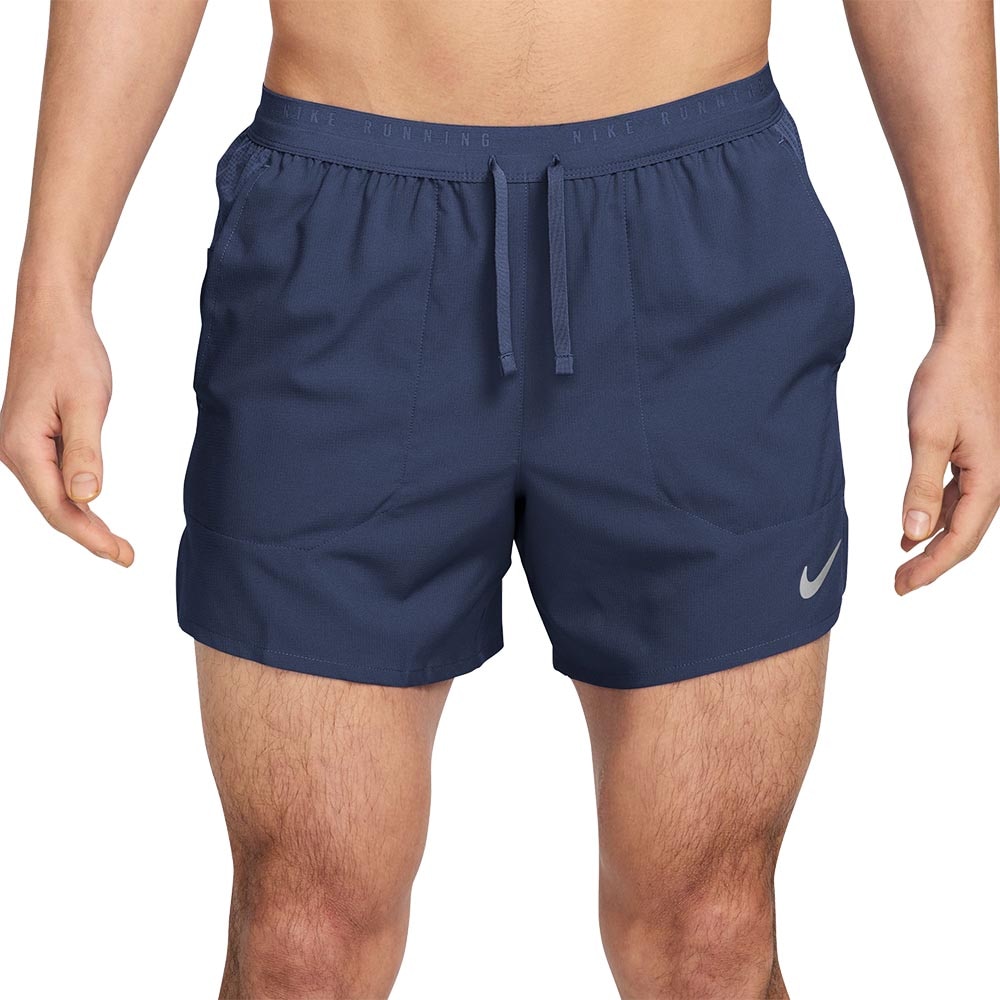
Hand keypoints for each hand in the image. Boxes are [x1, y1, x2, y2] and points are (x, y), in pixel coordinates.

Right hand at [0, 286, 133, 565]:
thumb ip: (85, 451)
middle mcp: (14, 451)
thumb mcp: (86, 402)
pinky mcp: (31, 438)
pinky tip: (93, 509)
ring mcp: (20, 445)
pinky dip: (75, 497)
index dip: (91, 537)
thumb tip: (86, 498)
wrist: (53, 317)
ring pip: (53, 495)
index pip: (59, 509)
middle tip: (126, 556)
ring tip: (115, 544)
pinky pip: (52, 477)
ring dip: (83, 520)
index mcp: (23, 447)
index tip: (122, 555)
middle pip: (54, 508)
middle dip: (90, 535)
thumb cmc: (71, 353)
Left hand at [897, 330, 999, 594]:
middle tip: (899, 585)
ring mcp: (988, 468)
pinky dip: (936, 516)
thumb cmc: (951, 381)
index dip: (931, 568)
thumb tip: (914, 534)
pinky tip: (914, 529)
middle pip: (965, 535)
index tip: (902, 586)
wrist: (969, 343)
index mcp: (990, 478)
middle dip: (933, 563)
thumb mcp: (927, 436)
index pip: (960, 539)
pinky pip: (959, 498)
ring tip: (904, 563)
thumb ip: (921, 487)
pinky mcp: (977, 456)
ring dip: (933, 542)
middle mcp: (996, 478)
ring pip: (962, 518)